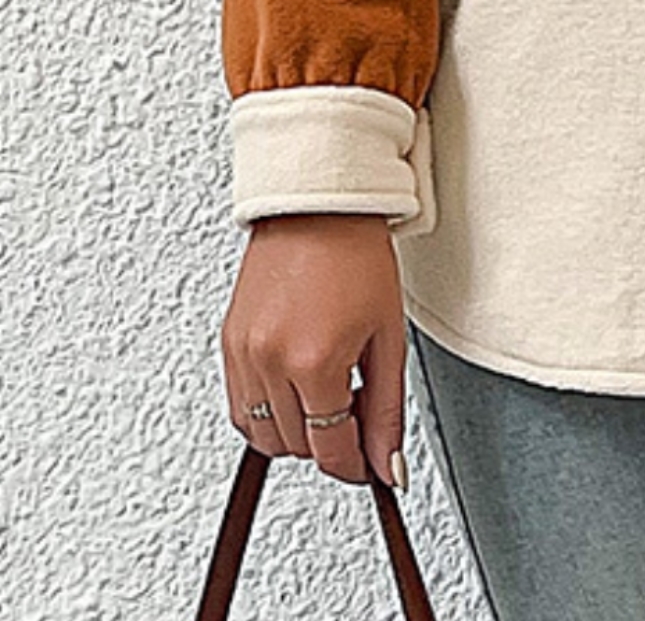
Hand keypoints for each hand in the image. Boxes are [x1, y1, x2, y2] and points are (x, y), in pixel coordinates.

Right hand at [219, 213, 408, 488]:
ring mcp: (243, 353)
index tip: (367, 464)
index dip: (354, 464)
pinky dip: (266, 412)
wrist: (319, 207)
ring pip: (263, 436)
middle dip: (330, 442)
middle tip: (356, 407)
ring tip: (327, 391)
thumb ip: (386, 410)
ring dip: (297, 431)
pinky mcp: (228, 343)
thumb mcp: (388, 336)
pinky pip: (240, 408)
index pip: (330, 450)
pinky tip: (295, 386)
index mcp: (315, 361)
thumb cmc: (357, 257)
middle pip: (297, 448)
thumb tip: (387, 465)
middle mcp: (270, 362)